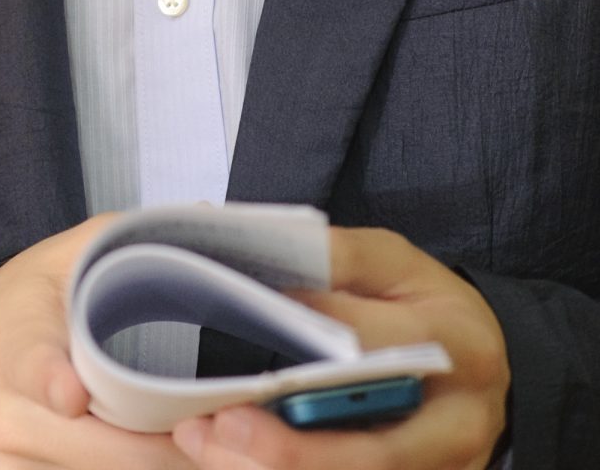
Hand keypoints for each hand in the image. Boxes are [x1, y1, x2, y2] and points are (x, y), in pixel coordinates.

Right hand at [0, 215, 184, 466]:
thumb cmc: (30, 305)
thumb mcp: (65, 259)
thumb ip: (127, 240)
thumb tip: (205, 218)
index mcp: (16, 342)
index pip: (29, 365)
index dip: (52, 381)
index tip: (73, 392)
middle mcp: (10, 412)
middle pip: (104, 447)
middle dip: (171, 440)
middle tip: (223, 421)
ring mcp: (17, 462)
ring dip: (162, 463)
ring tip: (197, 434)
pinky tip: (157, 449)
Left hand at [168, 227, 508, 469]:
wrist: (487, 370)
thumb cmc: (431, 309)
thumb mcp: (398, 264)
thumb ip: (338, 257)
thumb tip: (257, 245)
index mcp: (457, 347)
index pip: (378, 342)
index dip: (310, 329)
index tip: (245, 316)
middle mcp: (458, 426)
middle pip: (375, 454)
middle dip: (293, 447)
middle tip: (219, 423)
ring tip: (206, 442)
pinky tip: (235, 460)